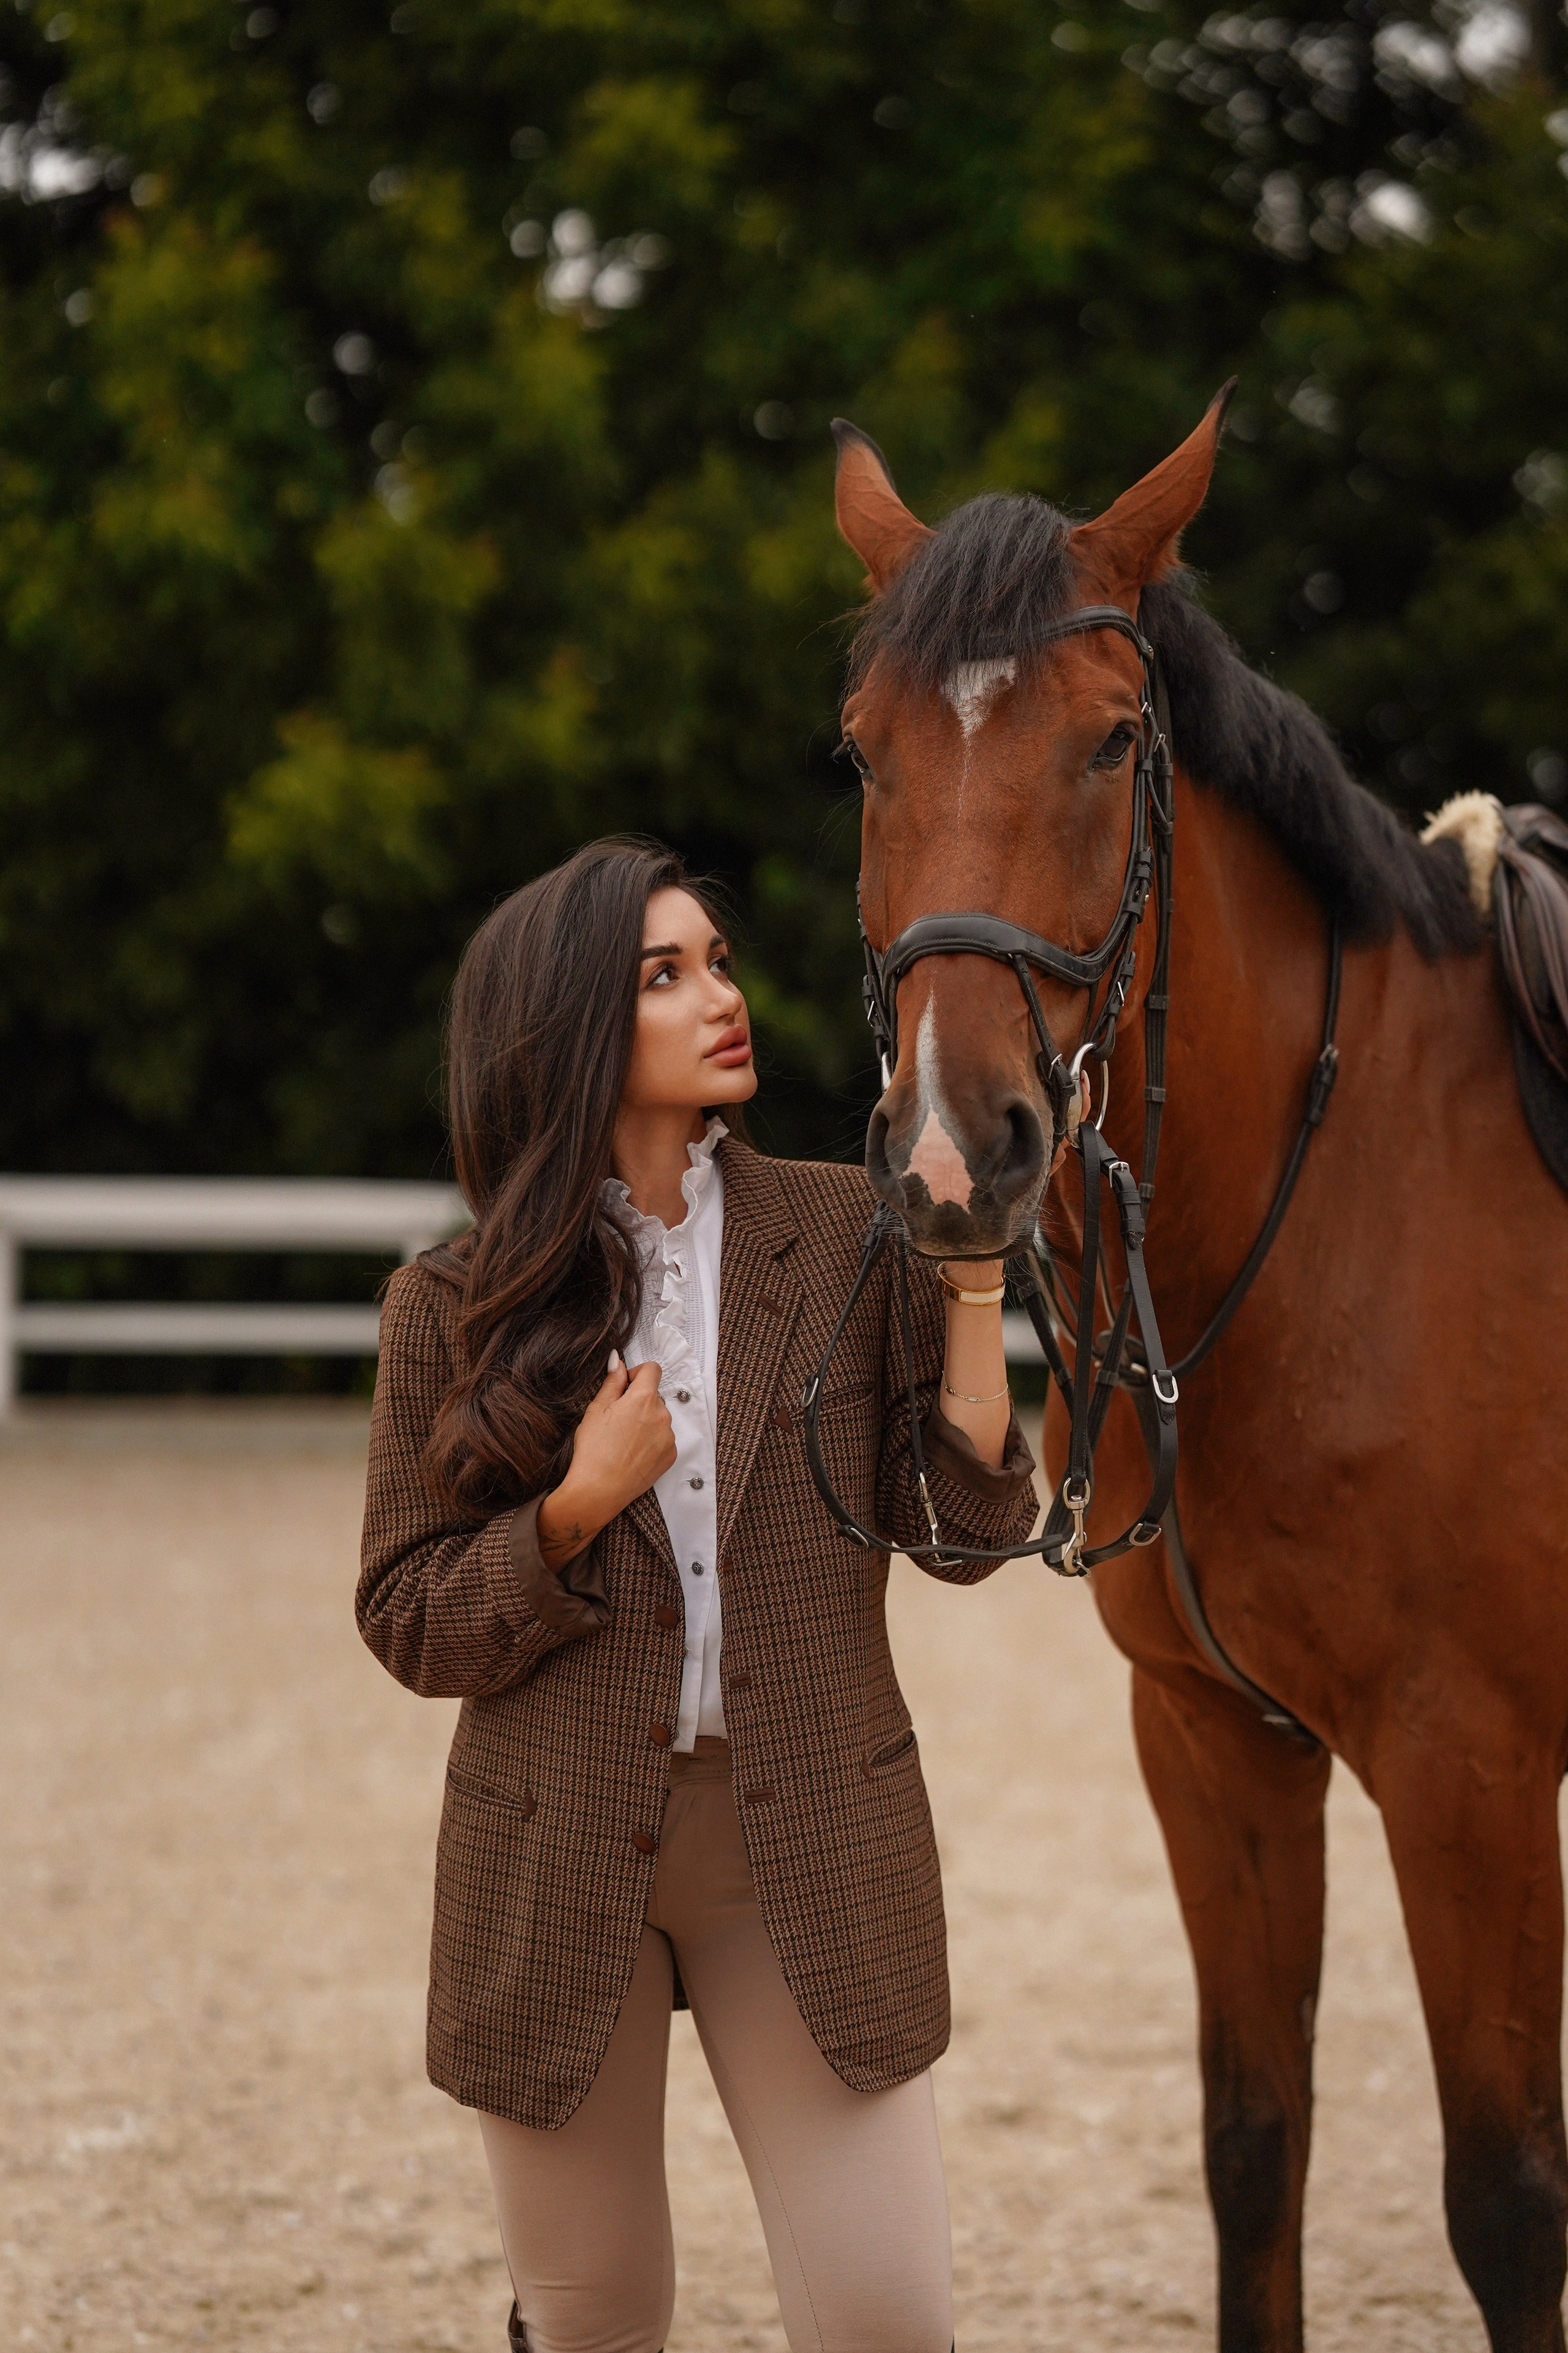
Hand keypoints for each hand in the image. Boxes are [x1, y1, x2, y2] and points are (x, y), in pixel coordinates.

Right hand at [536, 1355, 675, 1569]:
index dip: (637, 1373)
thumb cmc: (593, 1449)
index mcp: (644, 1398)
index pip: (652, 1369)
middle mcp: (663, 1415)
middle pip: (654, 1396)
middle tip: (616, 1420)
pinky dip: (651, 1441)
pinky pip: (663, 1439)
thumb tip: (618, 1361)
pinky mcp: (670, 1456)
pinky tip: (632, 1453)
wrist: (598, 1490)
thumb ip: (612, 1382)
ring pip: (658, 1418)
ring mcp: (669, 1437)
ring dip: (646, 1422)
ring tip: (622, 1441)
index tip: (625, 1385)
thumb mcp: (596, 1409)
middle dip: (638, 1401)